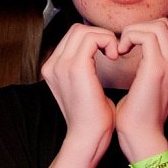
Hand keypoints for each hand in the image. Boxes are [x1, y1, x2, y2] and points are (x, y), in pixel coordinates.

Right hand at [40, 23, 118, 150]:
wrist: (89, 137)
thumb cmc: (93, 116)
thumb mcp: (85, 87)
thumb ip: (85, 68)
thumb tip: (99, 51)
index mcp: (52, 69)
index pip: (72, 37)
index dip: (94, 39)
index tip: (108, 54)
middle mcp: (52, 65)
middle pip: (76, 30)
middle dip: (100, 35)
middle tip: (113, 53)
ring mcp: (61, 66)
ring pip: (84, 30)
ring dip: (105, 38)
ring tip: (114, 55)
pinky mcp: (75, 68)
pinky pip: (93, 38)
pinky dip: (108, 42)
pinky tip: (115, 56)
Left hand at [113, 18, 167, 159]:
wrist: (141, 135)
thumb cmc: (137, 112)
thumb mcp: (148, 83)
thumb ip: (149, 63)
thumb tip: (134, 46)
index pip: (166, 31)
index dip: (142, 32)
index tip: (125, 48)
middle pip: (162, 24)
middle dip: (137, 29)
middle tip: (120, 47)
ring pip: (156, 26)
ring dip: (132, 32)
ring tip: (119, 50)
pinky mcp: (158, 68)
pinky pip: (145, 36)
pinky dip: (128, 38)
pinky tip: (118, 53)